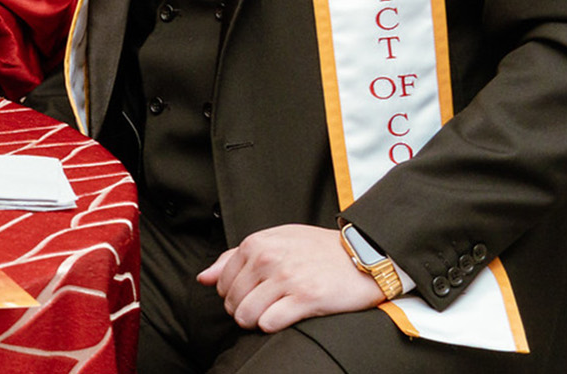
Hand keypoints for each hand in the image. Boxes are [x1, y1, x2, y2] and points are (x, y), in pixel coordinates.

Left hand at [197, 224, 385, 332]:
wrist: (363, 254)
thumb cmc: (317, 249)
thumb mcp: (275, 241)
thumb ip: (235, 258)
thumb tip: (203, 278)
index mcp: (256, 243)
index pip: (221, 283)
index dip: (232, 295)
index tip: (251, 295)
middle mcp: (268, 258)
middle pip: (232, 302)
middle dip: (243, 311)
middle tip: (265, 307)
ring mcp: (287, 278)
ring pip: (246, 316)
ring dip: (256, 322)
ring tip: (273, 314)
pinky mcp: (306, 298)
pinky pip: (269, 323)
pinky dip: (273, 326)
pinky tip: (287, 316)